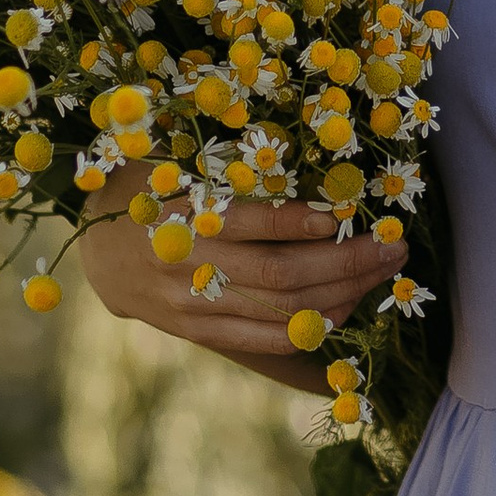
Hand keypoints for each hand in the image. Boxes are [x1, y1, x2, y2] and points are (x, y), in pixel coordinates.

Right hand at [76, 163, 399, 392]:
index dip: (302, 224)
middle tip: (394, 246)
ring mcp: (193, 306)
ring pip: (279, 310)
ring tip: (383, 272)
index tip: (346, 217)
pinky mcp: (198, 332)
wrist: (101, 253)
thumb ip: (231, 165)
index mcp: (182, 212)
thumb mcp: (178, 161)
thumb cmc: (152, 190)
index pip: (252, 224)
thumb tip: (306, 157)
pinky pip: (262, 338)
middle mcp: (188, 264)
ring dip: (342, 293)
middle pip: (280, 274)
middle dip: (346, 262)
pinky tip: (345, 309)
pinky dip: (308, 327)